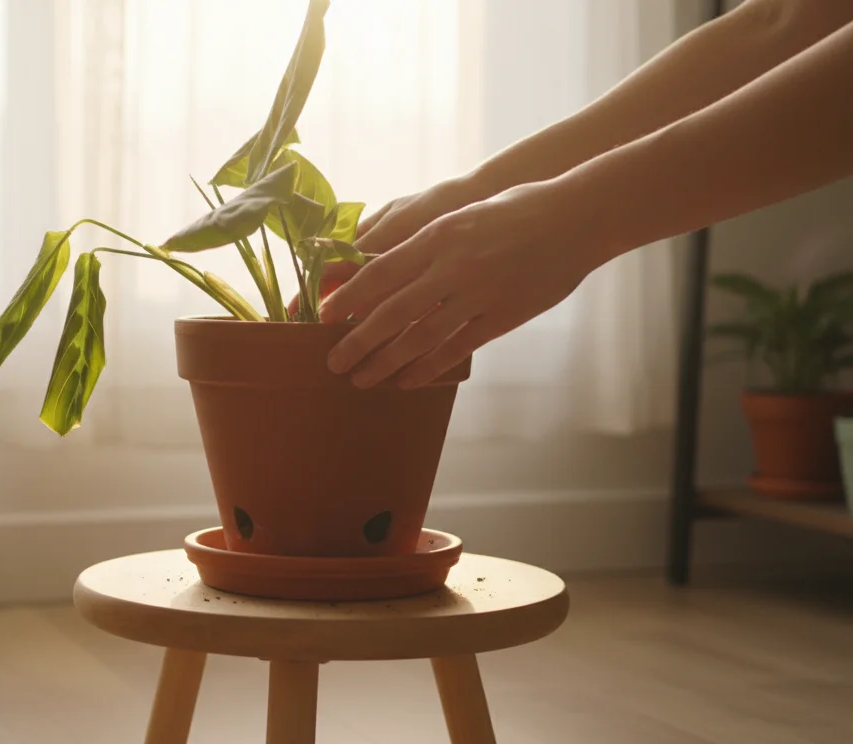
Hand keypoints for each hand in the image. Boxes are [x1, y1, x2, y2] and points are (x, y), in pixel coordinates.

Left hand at [320, 180, 612, 388]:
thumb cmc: (512, 209)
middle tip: (333, 362)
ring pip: (422, 337)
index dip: (348, 298)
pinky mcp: (503, 316)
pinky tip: (407, 381)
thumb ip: (419, 240)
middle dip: (358, 341)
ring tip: (362, 378)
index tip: (321, 316)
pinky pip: (458, 347)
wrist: (575, 218)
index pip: (380, 272)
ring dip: (387, 362)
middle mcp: (453, 267)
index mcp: (437, 236)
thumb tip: (375, 259)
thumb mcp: (458, 215)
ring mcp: (479, 294)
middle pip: (394, 312)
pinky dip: (428, 367)